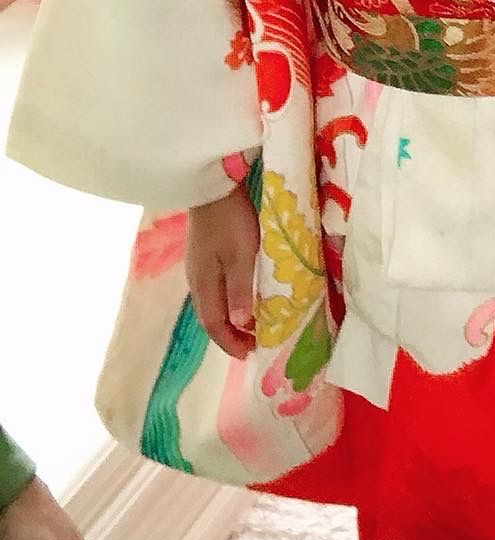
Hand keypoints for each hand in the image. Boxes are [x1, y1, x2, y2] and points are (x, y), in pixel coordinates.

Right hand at [186, 183, 259, 357]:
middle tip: (253, 344)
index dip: (230, 342)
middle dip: (229, 335)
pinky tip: (241, 296)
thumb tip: (241, 324)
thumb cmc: (230, 220)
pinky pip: (214, 289)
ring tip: (250, 325)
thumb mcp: (241, 255)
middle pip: (210, 317)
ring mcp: (198, 267)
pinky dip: (227, 301)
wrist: (211, 184)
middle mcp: (196, 280)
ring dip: (229, 318)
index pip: (214, 324)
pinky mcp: (204, 254)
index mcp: (203, 284)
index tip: (250, 354)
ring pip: (211, 303)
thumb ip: (240, 289)